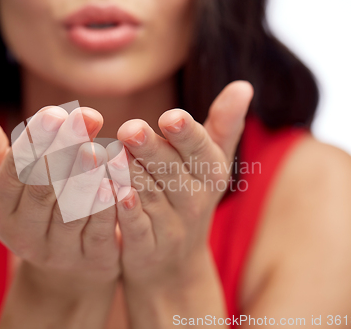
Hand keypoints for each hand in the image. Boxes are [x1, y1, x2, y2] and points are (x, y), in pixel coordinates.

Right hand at [0, 106, 119, 327]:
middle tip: (84, 118)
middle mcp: (22, 237)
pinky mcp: (91, 261)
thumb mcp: (11, 185)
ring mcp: (58, 253)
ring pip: (71, 213)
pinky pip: (99, 233)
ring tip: (98, 149)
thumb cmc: (38, 206)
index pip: (14, 172)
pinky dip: (107, 208)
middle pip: (43, 190)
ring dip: (85, 179)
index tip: (55, 112)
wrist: (65, 261)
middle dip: (64, 151)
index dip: (34, 142)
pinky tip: (117, 182)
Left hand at [113, 81, 253, 327]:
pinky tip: (107, 191)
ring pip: (150, 196)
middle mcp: (194, 201)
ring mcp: (171, 228)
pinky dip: (123, 211)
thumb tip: (244, 85)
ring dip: (130, 175)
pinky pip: (135, 229)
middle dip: (150, 149)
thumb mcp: (211, 164)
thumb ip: (224, 125)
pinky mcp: (146, 249)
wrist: (175, 264)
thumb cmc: (190, 198)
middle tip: (129, 129)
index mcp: (209, 173)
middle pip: (171, 171)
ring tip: (111, 154)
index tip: (171, 117)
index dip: (186, 135)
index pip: (200, 150)